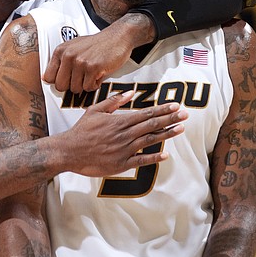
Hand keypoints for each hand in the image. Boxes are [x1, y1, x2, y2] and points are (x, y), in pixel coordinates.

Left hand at [42, 21, 136, 92]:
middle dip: (71, 86)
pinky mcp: (93, 68)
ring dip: (85, 85)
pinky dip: (95, 85)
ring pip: (75, 89)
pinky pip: (88, 88)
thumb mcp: (73, 47)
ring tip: (91, 74)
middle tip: (81, 78)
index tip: (68, 79)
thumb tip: (46, 78)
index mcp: (60, 51)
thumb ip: (60, 61)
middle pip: (60, 86)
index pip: (49, 77)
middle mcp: (68, 56)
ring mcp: (80, 62)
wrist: (117, 37)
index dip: (59, 81)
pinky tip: (98, 74)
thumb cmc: (96, 44)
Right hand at [60, 91, 186, 176]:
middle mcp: (125, 134)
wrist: (70, 151)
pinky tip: (165, 155)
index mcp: (120, 121)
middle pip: (152, 125)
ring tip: (180, 129)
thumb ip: (114, 101)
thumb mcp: (95, 110)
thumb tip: (130, 93)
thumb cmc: (82, 130)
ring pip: (150, 140)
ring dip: (167, 134)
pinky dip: (154, 157)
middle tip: (185, 114)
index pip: (146, 113)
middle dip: (170, 119)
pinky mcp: (121, 163)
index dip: (163, 110)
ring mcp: (124, 150)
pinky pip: (141, 160)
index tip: (175, 106)